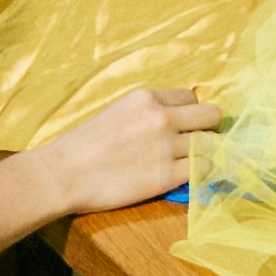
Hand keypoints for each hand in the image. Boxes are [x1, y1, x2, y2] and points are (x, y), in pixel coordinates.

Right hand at [39, 79, 217, 217]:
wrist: (63, 174)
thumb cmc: (83, 145)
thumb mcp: (118, 112)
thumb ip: (147, 112)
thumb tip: (174, 119)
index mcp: (146, 97)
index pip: (191, 98)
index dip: (189, 114)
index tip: (182, 127)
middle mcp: (161, 117)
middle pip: (212, 116)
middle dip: (207, 129)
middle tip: (195, 143)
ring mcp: (166, 147)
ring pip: (212, 144)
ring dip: (205, 154)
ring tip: (191, 162)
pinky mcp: (166, 176)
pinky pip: (204, 170)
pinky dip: (201, 174)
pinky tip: (187, 177)